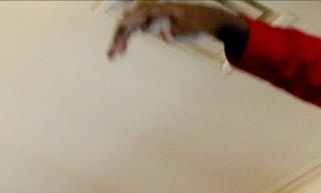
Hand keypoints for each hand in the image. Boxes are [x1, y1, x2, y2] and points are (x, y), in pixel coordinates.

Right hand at [107, 2, 245, 60]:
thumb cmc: (199, 23)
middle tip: (112, 54)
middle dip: (119, 37)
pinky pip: (136, 31)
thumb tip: (160, 33)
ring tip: (113, 56)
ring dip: (121, 41)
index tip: (119, 32)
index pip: (139, 15)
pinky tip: (123, 51)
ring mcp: (152, 18)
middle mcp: (153, 13)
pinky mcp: (154, 24)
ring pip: (131, 28)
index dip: (128, 23)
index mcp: (161, 10)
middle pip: (130, 23)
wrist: (208, 20)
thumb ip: (175, 31)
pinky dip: (129, 40)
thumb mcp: (190, 28)